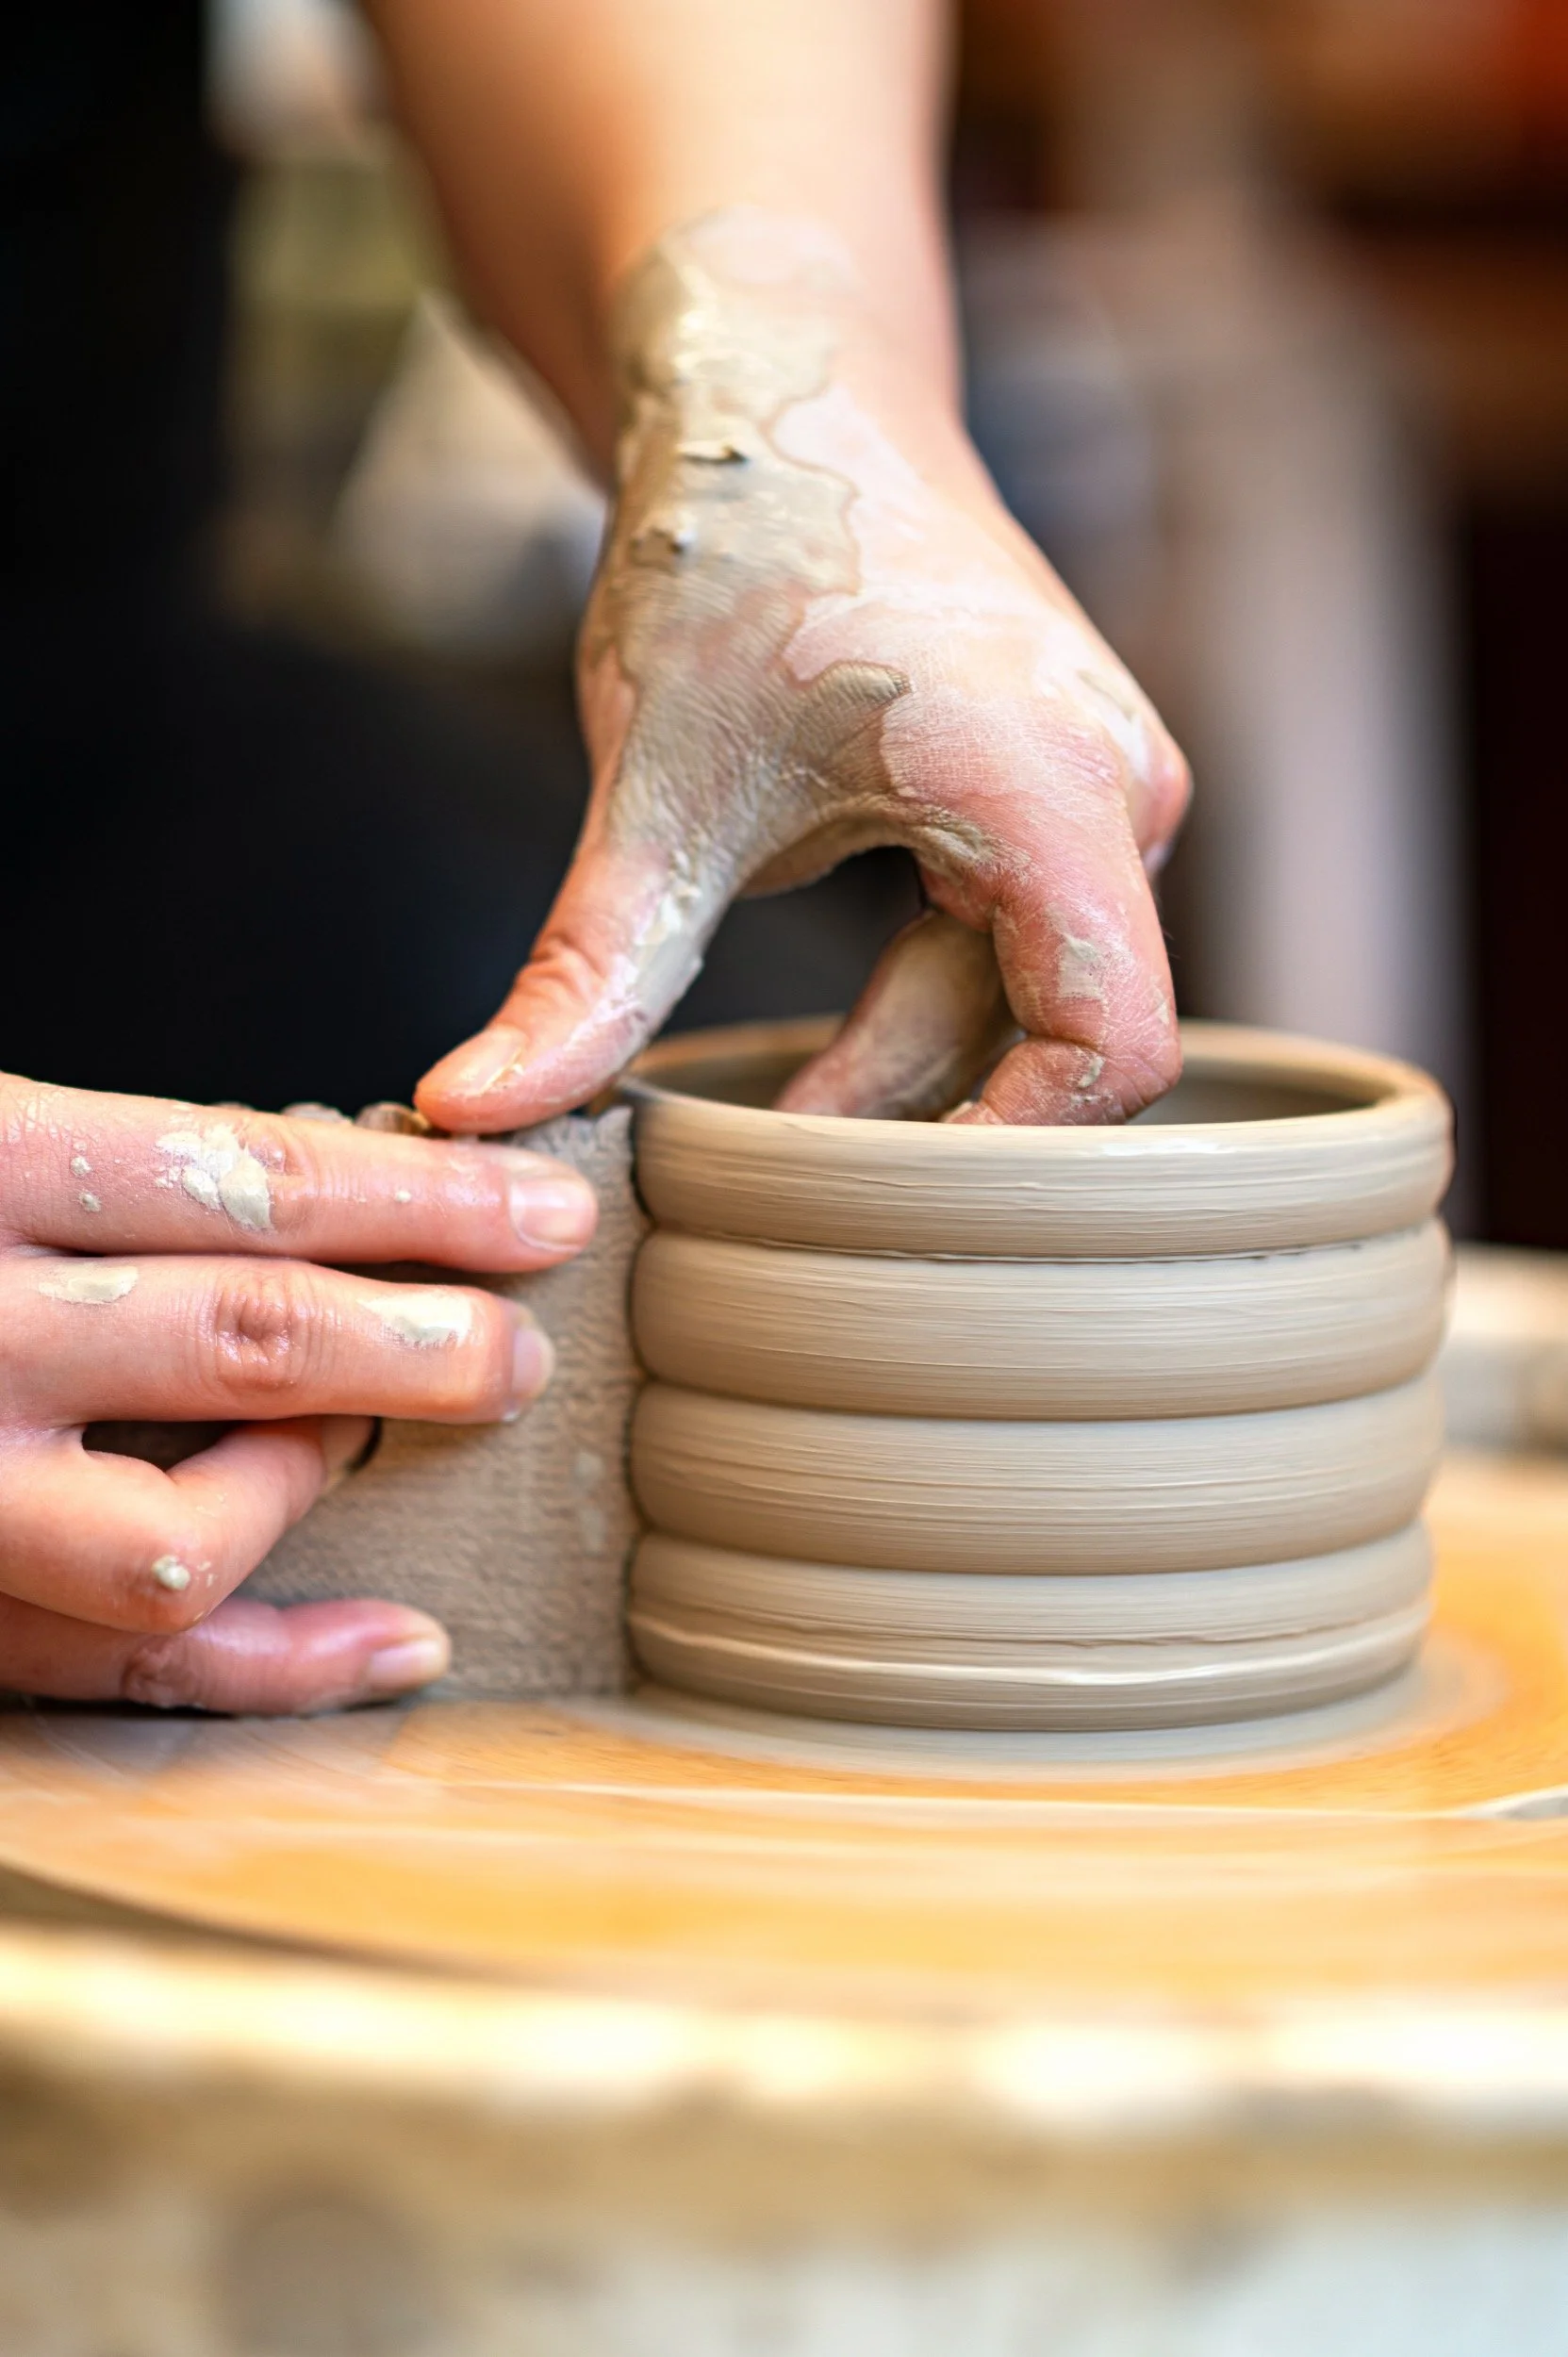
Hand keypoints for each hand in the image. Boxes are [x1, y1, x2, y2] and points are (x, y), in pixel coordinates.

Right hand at [0, 1076, 595, 1711]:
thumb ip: (119, 1170)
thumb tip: (329, 1196)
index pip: (254, 1182)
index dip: (428, 1203)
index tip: (545, 1212)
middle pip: (249, 1339)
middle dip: (426, 1347)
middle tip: (514, 1355)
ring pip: (187, 1538)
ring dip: (311, 1480)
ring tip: (354, 1439)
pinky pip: (128, 1667)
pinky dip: (278, 1665)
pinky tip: (395, 1638)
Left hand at [416, 213, 1189, 1131]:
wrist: (779, 394)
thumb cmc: (731, 551)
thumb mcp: (653, 783)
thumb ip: (585, 964)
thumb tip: (470, 1112)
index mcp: (1054, 788)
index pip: (1111, 1048)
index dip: (1012, 1153)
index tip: (872, 1205)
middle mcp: (1120, 791)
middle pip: (1055, 1037)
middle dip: (918, 1118)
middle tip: (769, 1176)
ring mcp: (1102, 789)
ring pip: (1027, 1000)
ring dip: (906, 1069)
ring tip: (765, 1119)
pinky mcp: (1060, 791)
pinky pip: (1015, 948)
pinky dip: (918, 1010)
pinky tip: (809, 1050)